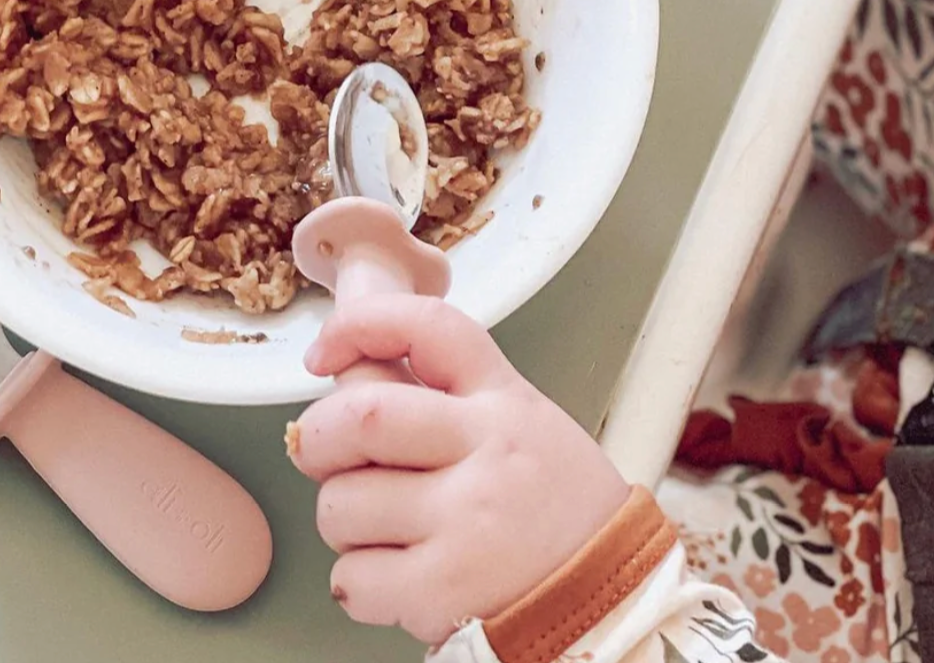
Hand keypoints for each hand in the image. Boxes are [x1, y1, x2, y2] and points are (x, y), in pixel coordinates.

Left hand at [287, 294, 627, 645]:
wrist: (616, 606)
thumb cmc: (557, 511)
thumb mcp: (520, 422)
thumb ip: (444, 395)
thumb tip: (348, 374)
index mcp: (504, 401)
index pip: (428, 327)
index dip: (360, 325)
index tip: (325, 352)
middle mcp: (487, 452)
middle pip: (361, 416)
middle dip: (317, 437)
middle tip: (321, 454)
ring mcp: (466, 523)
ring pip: (341, 503)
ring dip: (341, 518)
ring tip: (386, 529)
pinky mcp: (444, 592)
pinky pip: (351, 577)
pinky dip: (357, 581)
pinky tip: (397, 577)